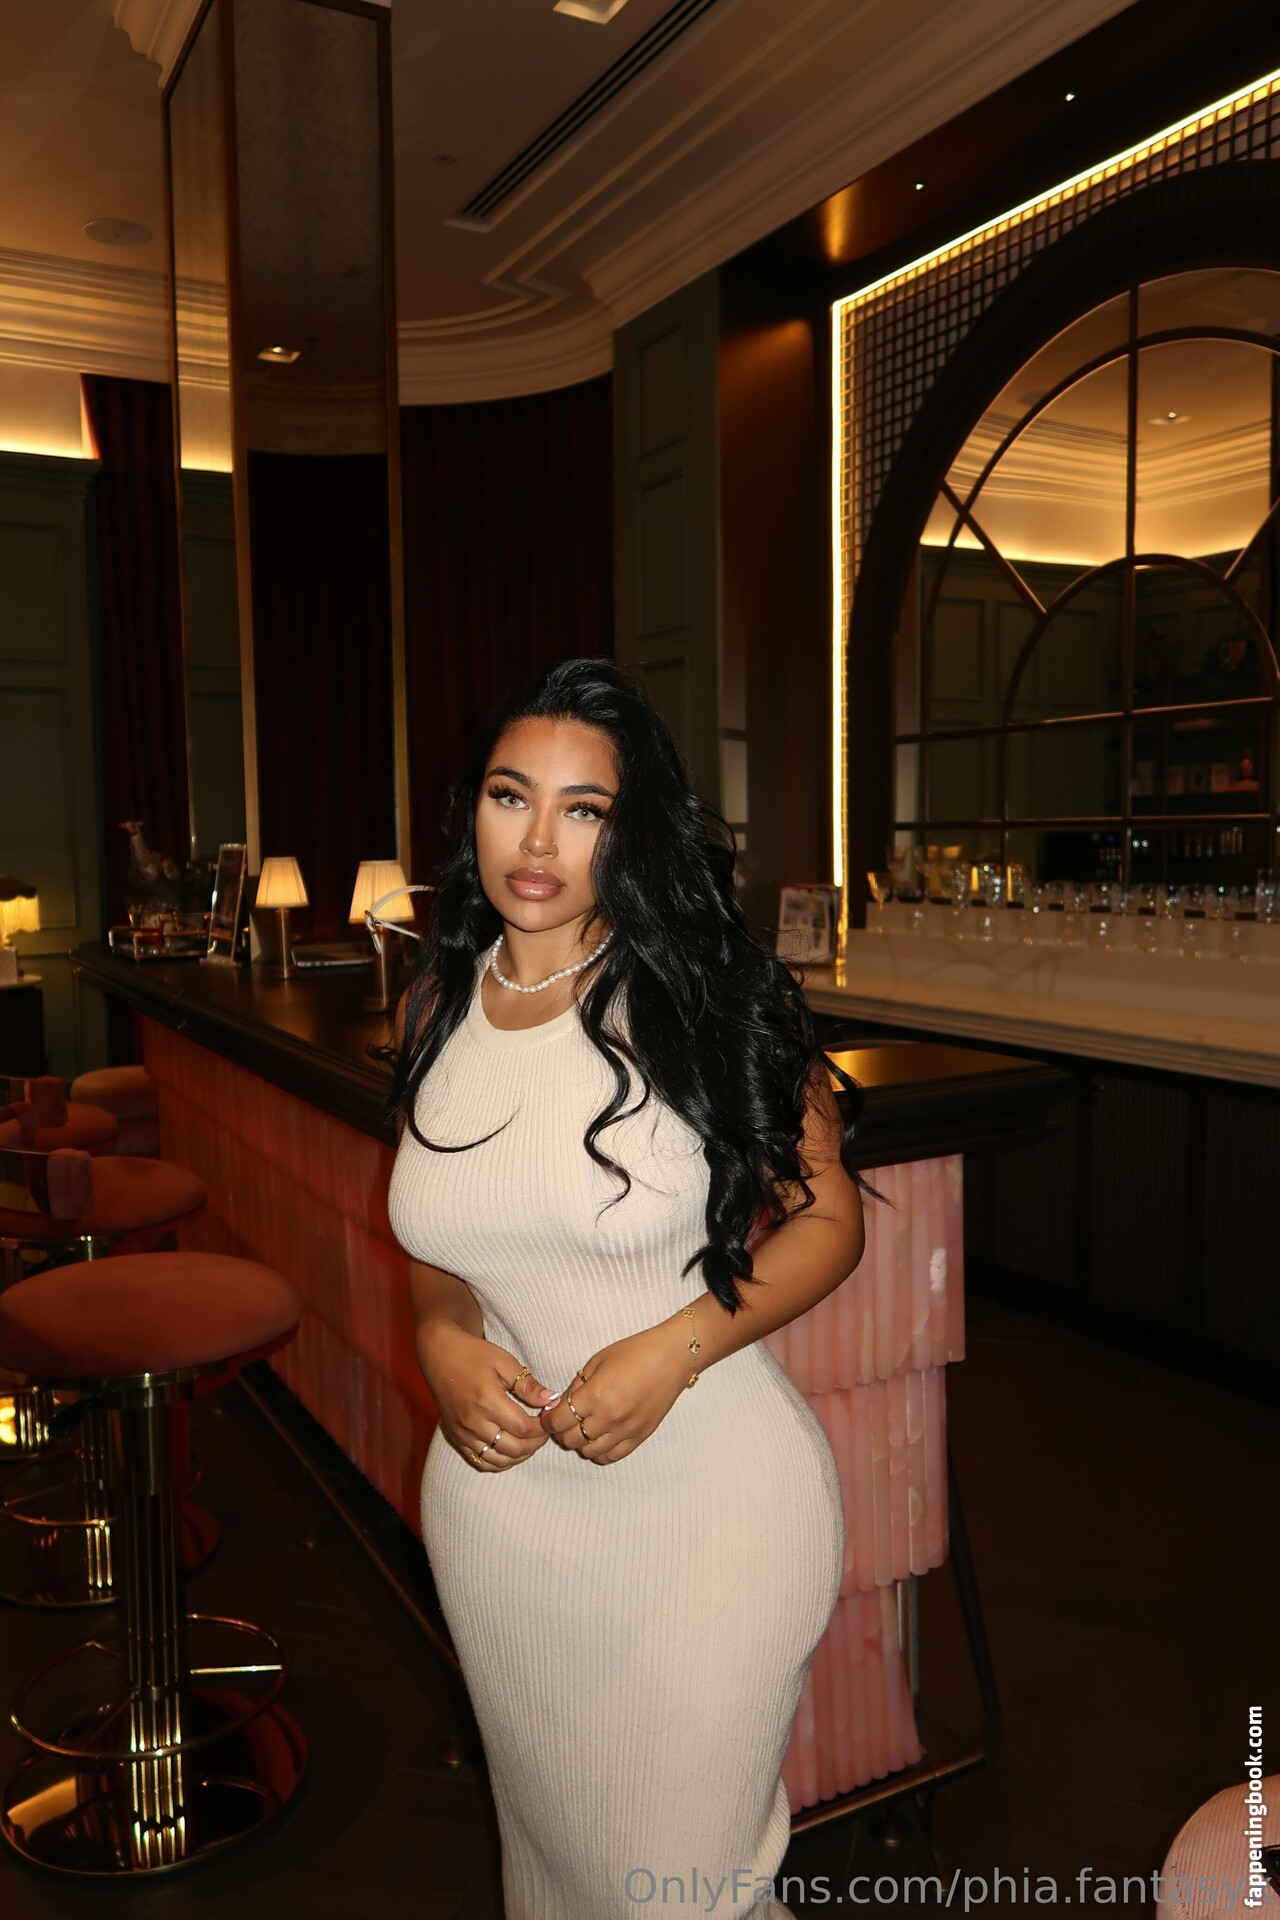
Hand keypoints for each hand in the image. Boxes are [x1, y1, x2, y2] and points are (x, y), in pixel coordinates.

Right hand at [418, 1321, 560, 1471]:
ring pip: (499, 1460)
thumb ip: (527, 1385)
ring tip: (530, 1440)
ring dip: (520, 1455)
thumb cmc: (473, 1354)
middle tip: (544, 1430)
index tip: (549, 1417)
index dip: (542, 1427)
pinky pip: (481, 1461)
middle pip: (514, 1448)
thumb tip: (551, 1401)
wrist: (440, 1355)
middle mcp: (473, 1422)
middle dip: (536, 1443)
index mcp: (487, 1401)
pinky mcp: (456, 1437)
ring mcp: (463, 1433)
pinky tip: (511, 1450)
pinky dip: (500, 1462)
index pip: (523, 1428)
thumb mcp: (504, 1361)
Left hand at [539, 1325, 689, 1465]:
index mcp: (595, 1395)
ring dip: (580, 1443)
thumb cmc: (634, 1352)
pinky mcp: (640, 1436)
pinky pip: (612, 1456)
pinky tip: (599, 1439)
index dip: (548, 1420)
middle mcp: (609, 1417)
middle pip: (571, 1439)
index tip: (548, 1416)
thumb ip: (576, 1386)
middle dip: (561, 1432)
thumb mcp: (597, 1361)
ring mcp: (626, 1430)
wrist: (671, 1357)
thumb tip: (559, 1405)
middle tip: (563, 1421)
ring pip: (589, 1452)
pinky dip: (599, 1452)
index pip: (559, 1421)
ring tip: (582, 1429)